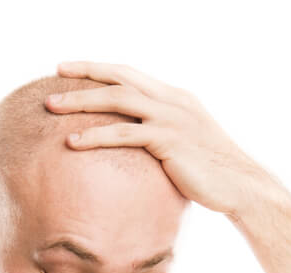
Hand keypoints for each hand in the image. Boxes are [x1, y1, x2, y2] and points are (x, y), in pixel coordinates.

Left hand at [45, 60, 267, 216]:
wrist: (240, 185)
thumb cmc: (208, 174)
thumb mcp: (182, 147)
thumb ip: (157, 139)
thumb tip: (132, 151)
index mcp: (173, 97)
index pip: (129, 74)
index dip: (97, 70)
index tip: (67, 69)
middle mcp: (171, 100)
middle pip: (119, 79)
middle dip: (83, 77)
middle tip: (52, 82)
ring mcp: (171, 118)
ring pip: (118, 100)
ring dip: (81, 101)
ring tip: (51, 106)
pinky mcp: (169, 140)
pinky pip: (124, 134)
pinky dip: (95, 136)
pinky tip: (71, 142)